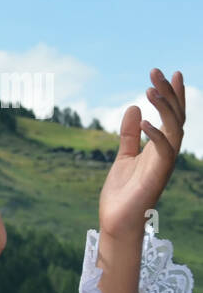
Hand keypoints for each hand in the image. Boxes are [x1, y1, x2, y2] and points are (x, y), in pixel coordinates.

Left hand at [99, 69, 185, 240]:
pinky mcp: (156, 176)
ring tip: (149, 89)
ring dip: (164, 108)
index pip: (172, 116)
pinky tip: (144, 122)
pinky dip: (156, 135)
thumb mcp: (123, 156)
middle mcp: (166, 153)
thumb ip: (129, 134)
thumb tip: (133, 108)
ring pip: (174, 129)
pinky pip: (164, 151)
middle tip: (156, 71)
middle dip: (169, 93)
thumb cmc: (123, 193)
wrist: (116, 221)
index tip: (168, 73)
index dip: (173, 95)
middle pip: (176, 117)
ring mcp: (164, 164)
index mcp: (160, 147)